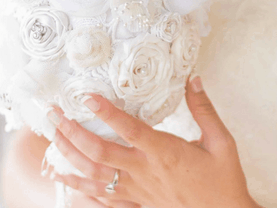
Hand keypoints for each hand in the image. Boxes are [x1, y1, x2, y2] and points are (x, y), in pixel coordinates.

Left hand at [46, 76, 259, 207]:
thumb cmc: (223, 180)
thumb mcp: (221, 142)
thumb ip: (204, 109)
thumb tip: (193, 80)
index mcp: (165, 152)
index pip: (129, 129)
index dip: (107, 112)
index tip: (87, 97)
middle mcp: (145, 171)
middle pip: (100, 152)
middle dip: (73, 132)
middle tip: (55, 114)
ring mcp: (137, 189)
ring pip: (94, 174)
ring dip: (70, 155)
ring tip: (53, 136)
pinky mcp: (136, 201)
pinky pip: (100, 196)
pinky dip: (78, 185)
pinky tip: (62, 175)